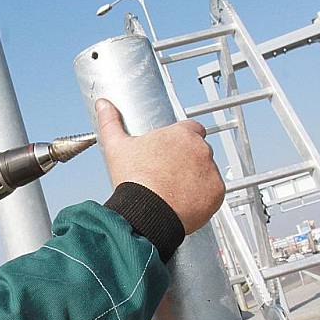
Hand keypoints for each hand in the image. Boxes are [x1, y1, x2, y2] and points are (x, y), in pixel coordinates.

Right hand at [96, 98, 224, 234]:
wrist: (145, 214)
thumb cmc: (133, 180)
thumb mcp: (117, 147)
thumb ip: (110, 122)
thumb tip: (103, 104)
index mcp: (181, 134)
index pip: (190, 129)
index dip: (180, 140)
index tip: (170, 151)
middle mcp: (201, 149)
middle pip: (199, 151)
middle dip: (187, 160)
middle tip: (168, 174)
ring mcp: (211, 171)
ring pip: (207, 171)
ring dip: (196, 178)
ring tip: (173, 190)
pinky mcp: (217, 192)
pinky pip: (213, 192)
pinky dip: (202, 196)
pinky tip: (183, 201)